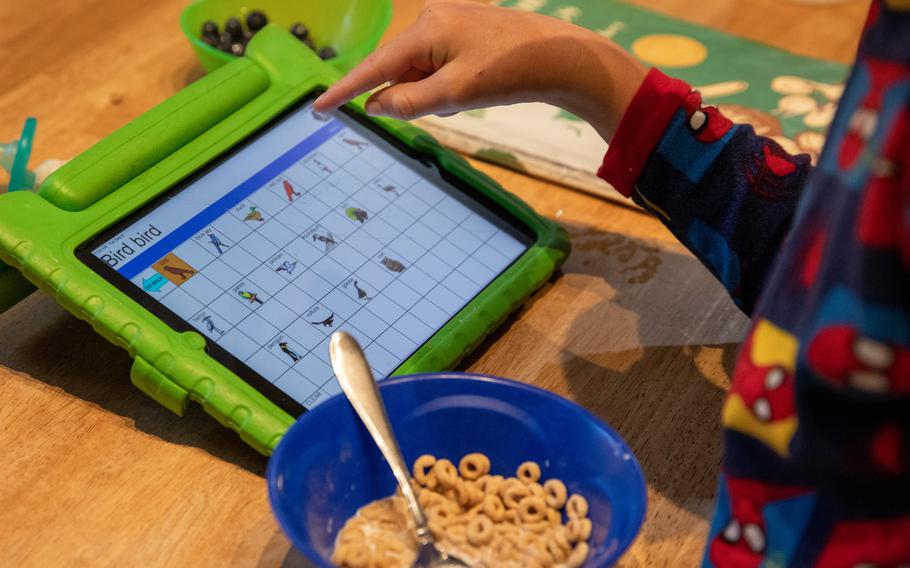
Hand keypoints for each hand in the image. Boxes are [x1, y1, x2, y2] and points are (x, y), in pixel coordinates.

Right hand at [313, 0, 646, 141]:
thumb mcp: (456, 93)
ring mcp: (450, 24)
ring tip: (468, 95)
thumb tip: (376, 106)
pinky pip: (438, 64)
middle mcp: (432, 19)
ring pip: (419, 69)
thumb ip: (411, 102)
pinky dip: (443, 84)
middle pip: (398, 67)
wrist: (564, 58)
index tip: (317, 109)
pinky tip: (471, 88)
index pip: (375, 67)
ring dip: (430, 92)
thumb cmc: (510, 72)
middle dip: (407, 94)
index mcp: (426, 29)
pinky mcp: (466, 34)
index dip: (345, 91)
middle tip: (447, 103)